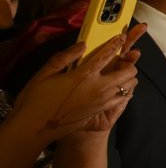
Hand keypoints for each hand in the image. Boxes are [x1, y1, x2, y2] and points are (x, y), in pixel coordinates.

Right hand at [10, 26, 145, 142]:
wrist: (35, 130)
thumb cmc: (36, 99)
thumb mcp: (44, 74)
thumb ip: (64, 57)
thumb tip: (83, 45)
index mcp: (84, 75)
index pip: (106, 55)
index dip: (116, 44)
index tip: (121, 37)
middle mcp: (98, 88)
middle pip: (127, 71)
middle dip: (127, 63)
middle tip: (120, 60)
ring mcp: (102, 101)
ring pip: (129, 86)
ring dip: (127, 78)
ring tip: (118, 74)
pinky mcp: (101, 111)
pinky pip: (122, 98)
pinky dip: (123, 91)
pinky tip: (113, 89)